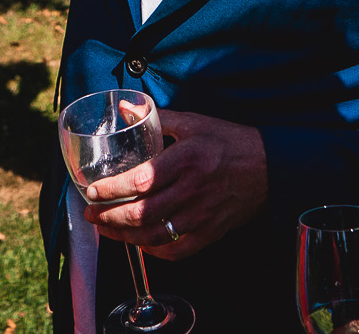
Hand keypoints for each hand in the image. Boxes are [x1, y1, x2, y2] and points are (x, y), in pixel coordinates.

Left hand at [82, 110, 268, 261]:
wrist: (268, 167)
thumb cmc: (228, 141)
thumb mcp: (193, 122)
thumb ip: (155, 117)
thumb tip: (123, 108)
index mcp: (186, 159)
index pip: (140, 180)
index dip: (111, 190)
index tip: (91, 192)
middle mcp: (192, 190)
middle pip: (142, 213)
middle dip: (109, 217)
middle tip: (90, 214)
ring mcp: (202, 215)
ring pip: (155, 235)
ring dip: (124, 236)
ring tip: (106, 229)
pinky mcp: (210, 232)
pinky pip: (176, 250)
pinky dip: (153, 250)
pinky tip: (138, 242)